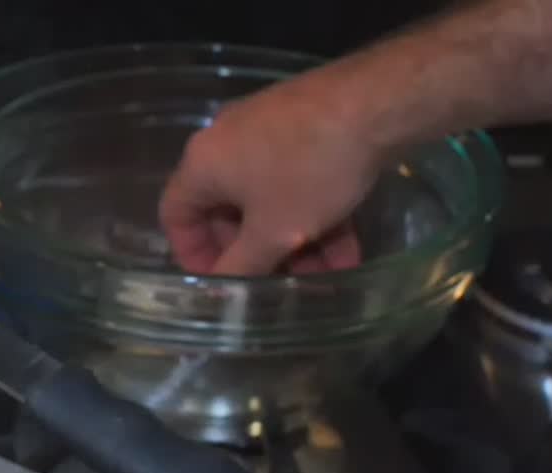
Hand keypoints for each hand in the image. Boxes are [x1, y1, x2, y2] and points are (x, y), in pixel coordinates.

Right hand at [159, 70, 385, 275]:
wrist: (375, 103)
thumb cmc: (310, 171)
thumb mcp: (274, 233)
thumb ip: (241, 267)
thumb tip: (219, 290)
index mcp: (202, 163)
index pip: (176, 216)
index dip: (193, 255)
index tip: (223, 284)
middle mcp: (224, 140)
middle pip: (227, 210)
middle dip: (258, 252)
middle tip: (283, 283)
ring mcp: (264, 127)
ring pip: (268, 198)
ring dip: (293, 240)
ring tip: (327, 273)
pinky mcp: (301, 122)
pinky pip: (293, 177)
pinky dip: (312, 212)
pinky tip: (347, 246)